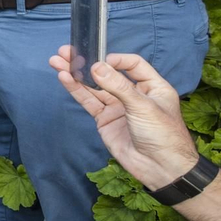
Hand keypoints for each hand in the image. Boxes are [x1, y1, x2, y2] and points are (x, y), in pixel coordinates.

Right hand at [50, 48, 199, 190]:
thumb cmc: (163, 135)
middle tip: (66, 52)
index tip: (98, 58)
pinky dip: (76, 90)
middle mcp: (134, 94)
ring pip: (94, 86)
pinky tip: (65, 78)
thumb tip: (96, 66)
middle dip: (88, 63)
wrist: (160, 169)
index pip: (132, 65)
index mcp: (152, 87)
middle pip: (108, 73)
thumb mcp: (143, 107)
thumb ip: (118, 86)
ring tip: (57, 62)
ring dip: (76, 74)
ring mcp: (118, 107)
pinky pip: (89, 102)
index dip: (115, 60)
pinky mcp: (105, 120)